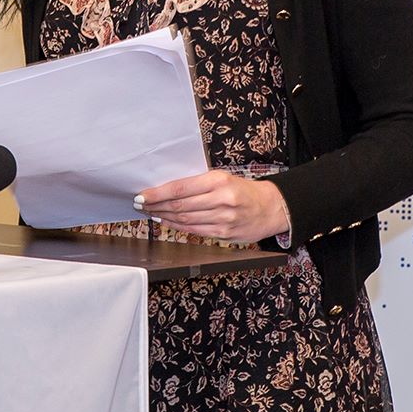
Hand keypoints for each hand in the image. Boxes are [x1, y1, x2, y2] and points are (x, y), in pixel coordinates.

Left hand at [134, 171, 290, 242]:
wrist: (270, 207)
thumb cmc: (243, 190)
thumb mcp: (223, 178)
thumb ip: (198, 184)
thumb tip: (167, 191)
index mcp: (219, 181)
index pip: (180, 188)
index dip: (157, 194)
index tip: (142, 196)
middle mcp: (221, 199)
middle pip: (179, 206)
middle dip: (156, 206)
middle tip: (141, 205)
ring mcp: (223, 218)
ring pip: (185, 220)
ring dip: (164, 217)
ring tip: (151, 214)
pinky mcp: (224, 233)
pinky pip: (194, 231)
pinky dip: (178, 227)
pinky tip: (168, 222)